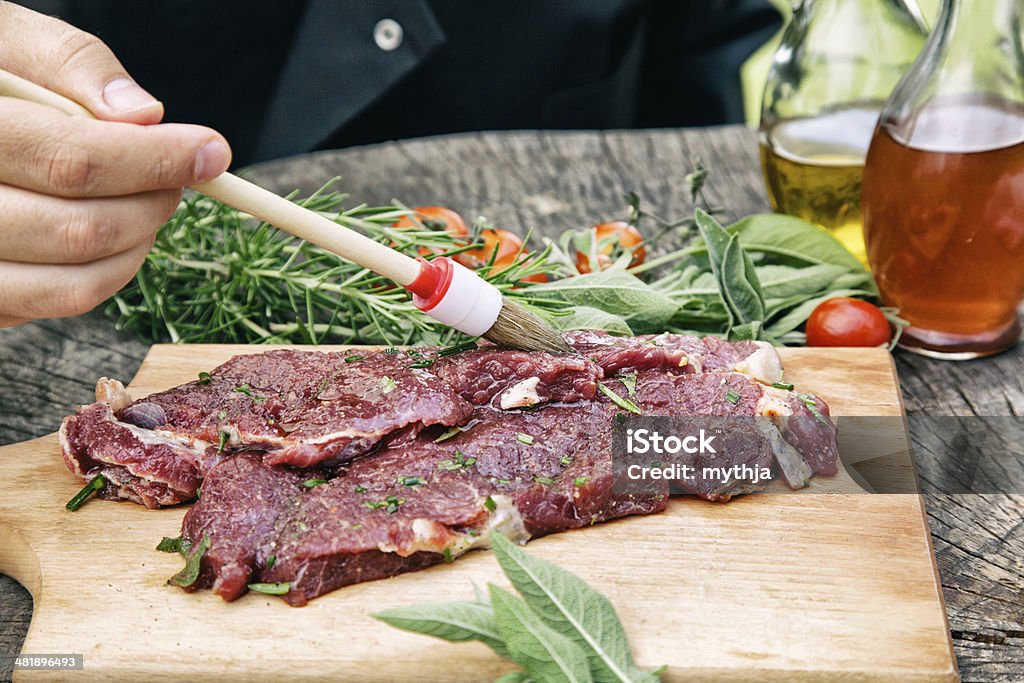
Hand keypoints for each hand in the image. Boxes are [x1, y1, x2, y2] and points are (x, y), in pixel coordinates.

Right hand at [0, 1, 231, 326]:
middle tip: (181, 175)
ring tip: (148, 201)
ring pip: (73, 284)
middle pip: (80, 230)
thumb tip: (143, 115)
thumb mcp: (0, 35)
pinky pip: (53, 305)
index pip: (72, 161)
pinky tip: (109, 231)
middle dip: (153, 203)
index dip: (155, 160)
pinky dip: (104, 274)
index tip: (211, 152)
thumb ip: (70, 64)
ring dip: (137, 246)